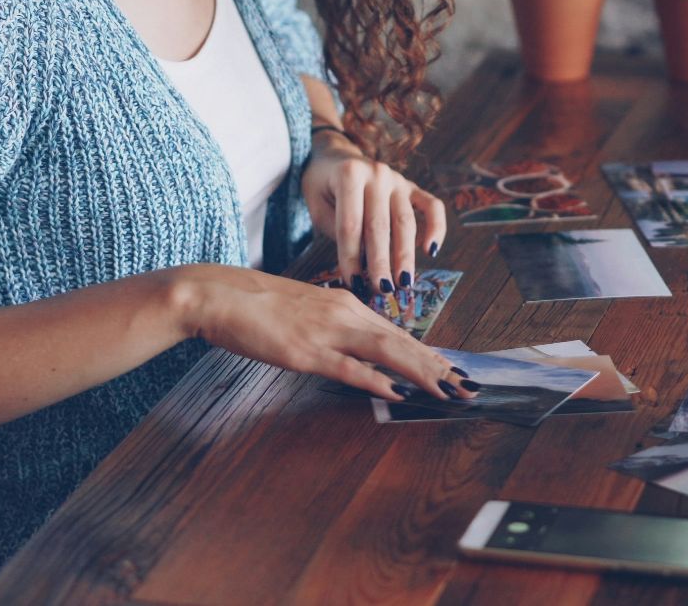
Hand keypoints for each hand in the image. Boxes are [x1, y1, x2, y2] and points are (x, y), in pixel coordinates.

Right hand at [176, 265, 474, 401]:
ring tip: (448, 390)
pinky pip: (347, 367)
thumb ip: (335, 330)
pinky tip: (397, 391)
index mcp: (346, 305)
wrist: (218, 295)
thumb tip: (359, 351)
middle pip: (402, 342)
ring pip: (386, 352)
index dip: (430, 354)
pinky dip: (375, 379)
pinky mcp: (304, 351)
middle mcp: (344, 314)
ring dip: (421, 373)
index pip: (398, 333)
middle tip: (468, 386)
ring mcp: (326, 331)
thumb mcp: (306, 313)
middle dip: (438, 366)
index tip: (455, 371)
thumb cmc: (258, 305)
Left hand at [300, 132, 447, 296]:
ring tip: (404, 283)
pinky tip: (430, 251)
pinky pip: (432, 206)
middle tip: (382, 290)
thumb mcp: (315, 202)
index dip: (351, 257)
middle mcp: (377, 173)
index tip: (354, 283)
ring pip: (405, 221)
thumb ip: (334, 227)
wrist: (336, 155)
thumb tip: (360, 262)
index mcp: (349, 174)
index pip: (351, 225)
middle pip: (380, 225)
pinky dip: (436, 227)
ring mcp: (398, 179)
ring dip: (406, 255)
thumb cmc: (323, 185)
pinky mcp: (413, 186)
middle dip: (381, 262)